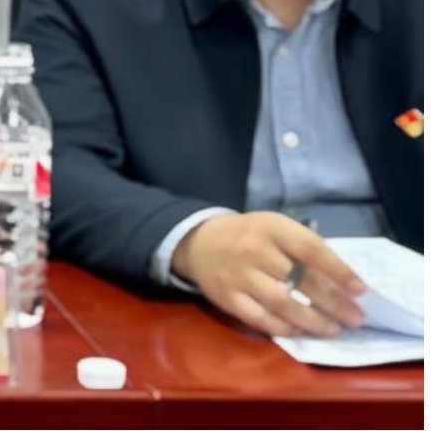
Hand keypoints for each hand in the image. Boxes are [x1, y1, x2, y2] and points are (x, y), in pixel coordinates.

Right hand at [171, 211, 365, 337]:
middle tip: (356, 318)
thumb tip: (341, 282)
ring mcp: (238, 275)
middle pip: (300, 280)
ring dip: (312, 320)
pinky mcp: (227, 298)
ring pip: (281, 303)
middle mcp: (254, 250)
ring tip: (334, 329)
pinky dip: (284, 328)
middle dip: (333, 302)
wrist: (199, 241)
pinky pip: (260, 318)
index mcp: (271, 228)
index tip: (360, 289)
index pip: (310, 249)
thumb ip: (302, 248)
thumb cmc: (249, 235)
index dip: (338, 270)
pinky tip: (300, 331)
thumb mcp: (275, 228)